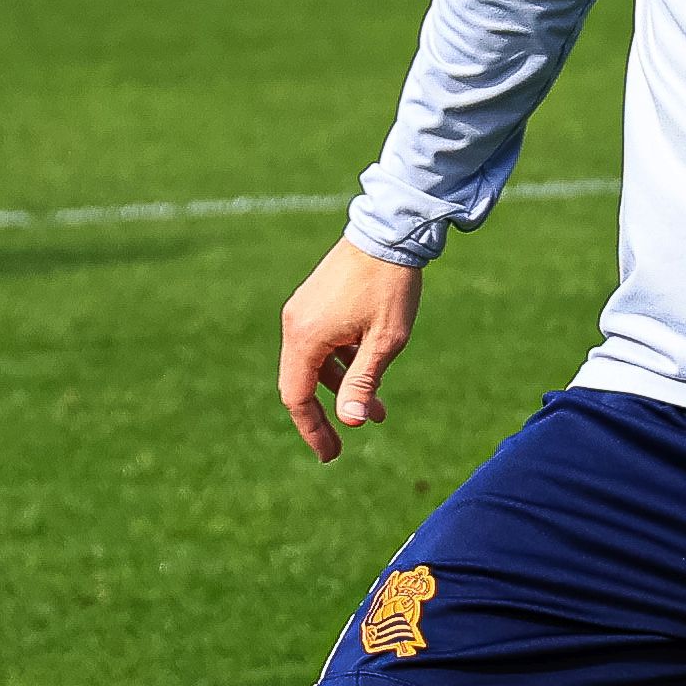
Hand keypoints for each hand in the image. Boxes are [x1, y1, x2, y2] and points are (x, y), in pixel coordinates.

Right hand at [277, 240, 422, 459]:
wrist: (389, 231)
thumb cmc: (390, 286)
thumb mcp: (384, 341)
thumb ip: (364, 382)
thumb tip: (351, 422)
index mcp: (306, 337)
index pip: (297, 397)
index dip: (313, 429)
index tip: (331, 454)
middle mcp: (296, 325)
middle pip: (302, 383)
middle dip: (328, 414)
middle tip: (345, 443)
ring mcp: (303, 311)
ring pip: (315, 364)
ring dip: (343, 388)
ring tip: (378, 410)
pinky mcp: (315, 302)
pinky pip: (321, 345)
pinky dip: (341, 363)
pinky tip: (370, 370)